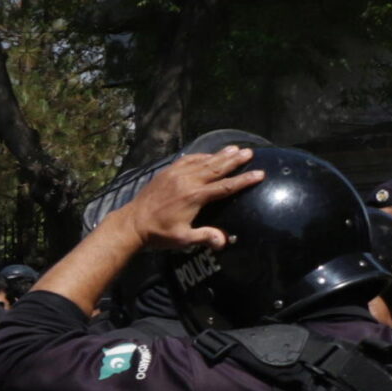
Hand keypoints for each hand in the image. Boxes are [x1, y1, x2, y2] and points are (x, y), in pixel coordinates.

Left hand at [119, 145, 264, 252]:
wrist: (132, 223)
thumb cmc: (158, 233)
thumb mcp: (183, 239)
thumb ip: (204, 237)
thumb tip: (224, 241)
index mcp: (195, 197)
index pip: (225, 187)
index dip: (243, 180)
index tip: (259, 174)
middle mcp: (187, 181)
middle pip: (216, 168)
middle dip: (234, 160)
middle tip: (250, 152)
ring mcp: (176, 175)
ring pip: (203, 161)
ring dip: (219, 155)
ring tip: (235, 148)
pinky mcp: (166, 173)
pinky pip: (187, 160)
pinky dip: (200, 156)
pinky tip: (208, 154)